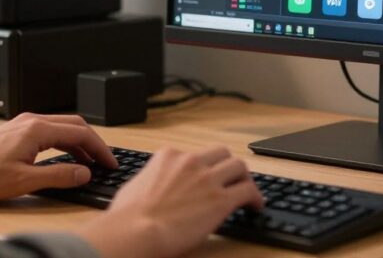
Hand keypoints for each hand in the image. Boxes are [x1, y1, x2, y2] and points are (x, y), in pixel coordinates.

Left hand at [0, 113, 116, 198]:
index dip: (100, 148)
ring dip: (80, 142)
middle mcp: (33, 121)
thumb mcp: (25, 181)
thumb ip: (59, 175)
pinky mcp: (17, 130)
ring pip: (63, 126)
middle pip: (75, 125)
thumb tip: (84, 173)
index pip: (81, 133)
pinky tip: (65, 155)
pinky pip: (50, 130)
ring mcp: (24, 123)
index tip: (110, 162)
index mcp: (37, 130)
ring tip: (90, 161)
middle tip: (106, 160)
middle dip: (94, 142)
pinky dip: (65, 141)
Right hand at [77, 146, 263, 257]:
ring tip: (247, 192)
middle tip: (231, 180)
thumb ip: (150, 181)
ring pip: (239, 166)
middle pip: (221, 154)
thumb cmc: (127, 217)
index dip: (203, 167)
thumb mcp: (135, 186)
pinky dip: (255, 197)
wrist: (135, 230)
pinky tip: (255, 206)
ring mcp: (207, 179)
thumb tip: (150, 189)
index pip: (195, 154)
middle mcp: (190, 161)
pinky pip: (248, 191)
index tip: (206, 178)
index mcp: (168, 156)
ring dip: (244, 178)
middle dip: (228, 166)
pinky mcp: (221, 200)